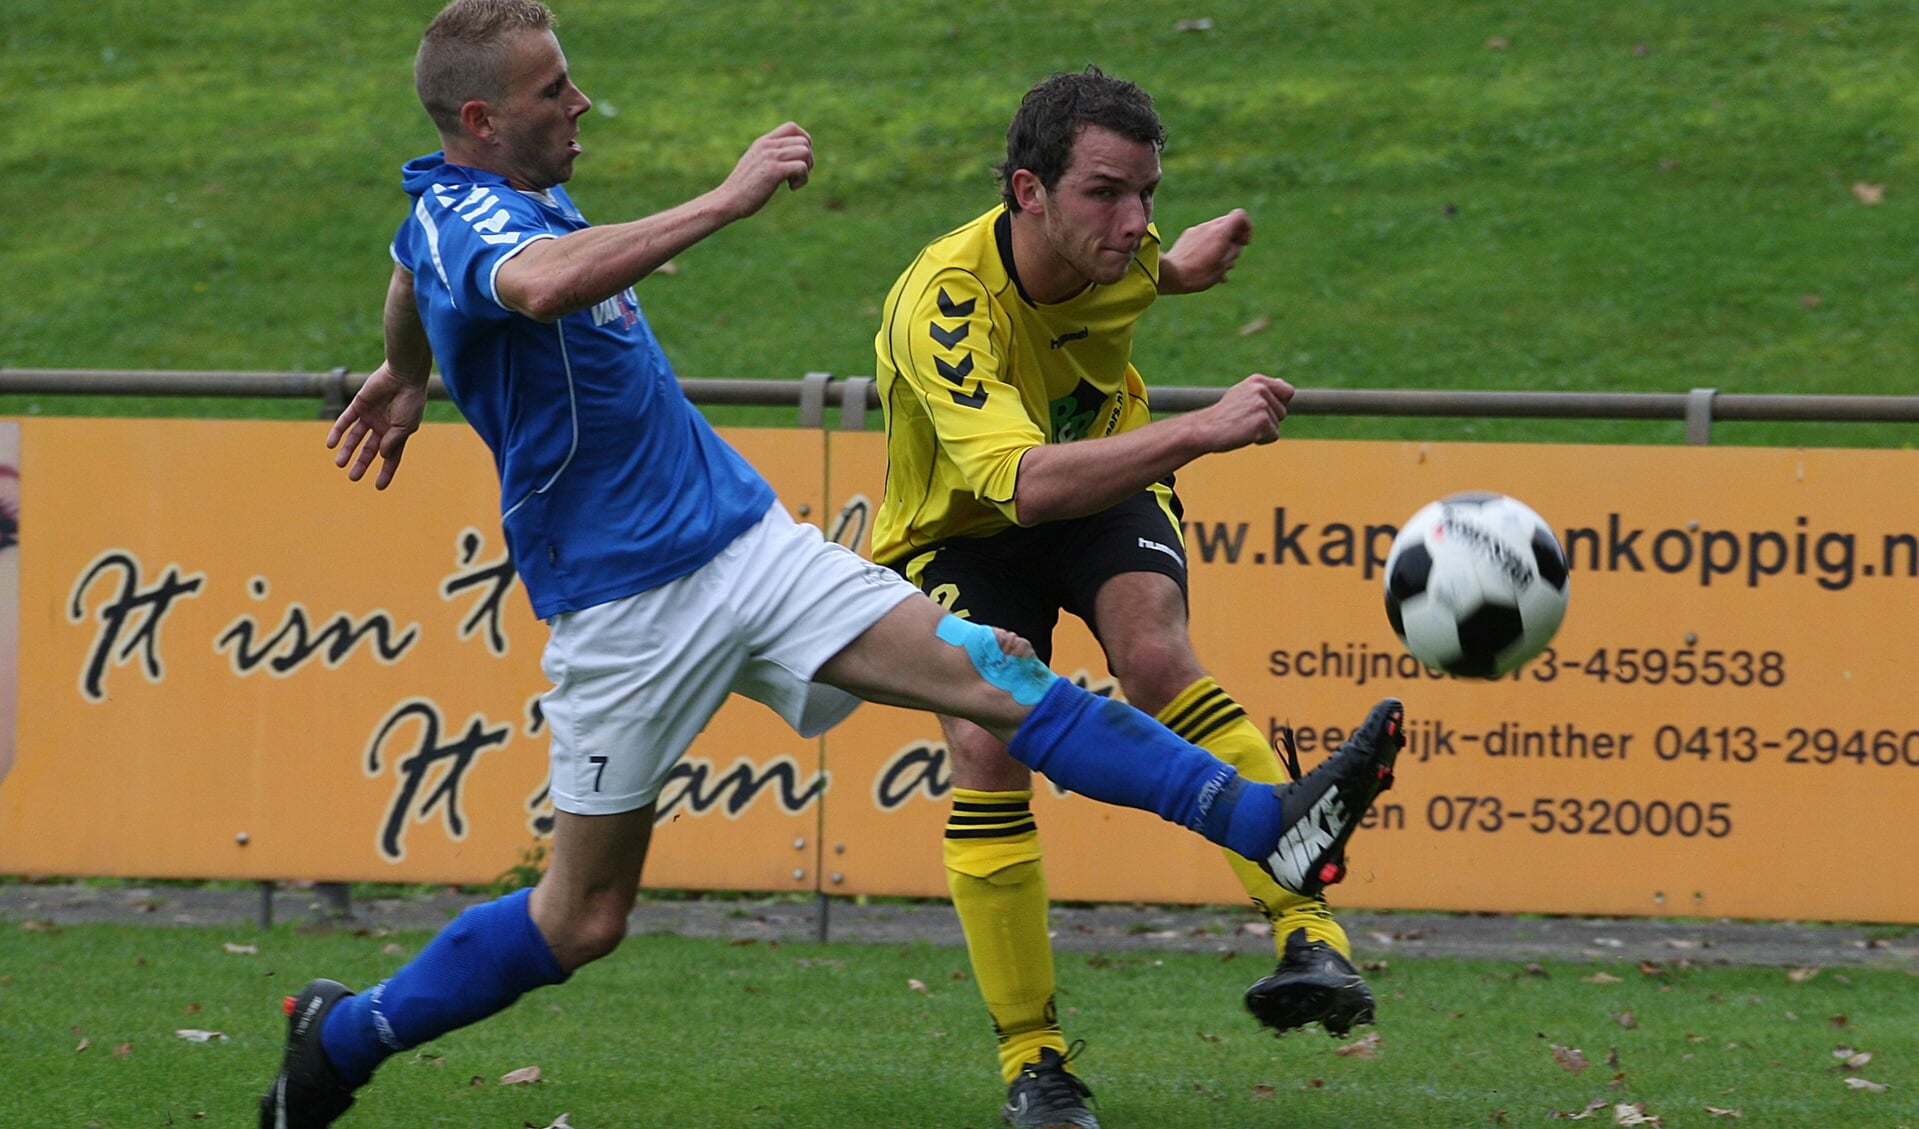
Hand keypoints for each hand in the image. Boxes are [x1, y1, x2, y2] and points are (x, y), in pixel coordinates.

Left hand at [326, 363, 428, 488]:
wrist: (403, 375)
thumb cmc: (410, 401)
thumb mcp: (405, 426)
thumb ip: (392, 441)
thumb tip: (380, 455)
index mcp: (398, 433)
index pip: (391, 456)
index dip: (386, 471)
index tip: (379, 487)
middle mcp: (383, 426)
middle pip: (370, 449)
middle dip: (362, 463)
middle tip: (353, 477)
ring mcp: (370, 415)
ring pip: (355, 437)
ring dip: (347, 450)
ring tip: (339, 463)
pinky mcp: (359, 405)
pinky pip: (345, 420)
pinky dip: (337, 432)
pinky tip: (330, 444)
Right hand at [718, 122, 814, 219]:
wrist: (728, 201)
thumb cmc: (743, 189)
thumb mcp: (756, 165)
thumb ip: (770, 157)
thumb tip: (791, 160)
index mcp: (763, 142)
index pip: (792, 127)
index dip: (804, 141)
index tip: (799, 160)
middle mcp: (767, 145)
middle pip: (803, 140)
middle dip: (808, 159)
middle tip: (797, 175)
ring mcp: (770, 157)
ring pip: (805, 151)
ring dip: (806, 170)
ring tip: (793, 181)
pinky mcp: (773, 171)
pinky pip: (801, 167)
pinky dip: (802, 180)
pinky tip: (791, 187)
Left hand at [1159, 208, 1252, 293]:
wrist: (1171, 275)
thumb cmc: (1199, 273)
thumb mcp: (1224, 265)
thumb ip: (1233, 251)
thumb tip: (1234, 244)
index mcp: (1221, 231)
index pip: (1240, 215)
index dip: (1246, 228)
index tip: (1243, 244)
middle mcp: (1209, 226)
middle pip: (1228, 225)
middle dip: (1233, 240)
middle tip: (1231, 257)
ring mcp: (1196, 230)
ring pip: (1216, 233)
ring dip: (1221, 246)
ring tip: (1219, 268)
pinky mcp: (1187, 237)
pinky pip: (1204, 239)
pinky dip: (1209, 249)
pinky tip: (1207, 267)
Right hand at [1201, 373, 1293, 448]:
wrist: (1204, 429)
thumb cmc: (1223, 415)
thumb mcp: (1242, 394)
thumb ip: (1263, 390)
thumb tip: (1283, 383)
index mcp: (1257, 380)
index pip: (1288, 391)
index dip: (1280, 403)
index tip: (1263, 410)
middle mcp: (1261, 389)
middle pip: (1283, 411)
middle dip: (1269, 420)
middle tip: (1245, 420)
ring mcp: (1262, 405)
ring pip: (1277, 425)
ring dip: (1262, 431)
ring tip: (1242, 426)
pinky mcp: (1262, 422)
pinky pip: (1273, 436)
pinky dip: (1261, 440)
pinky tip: (1244, 435)